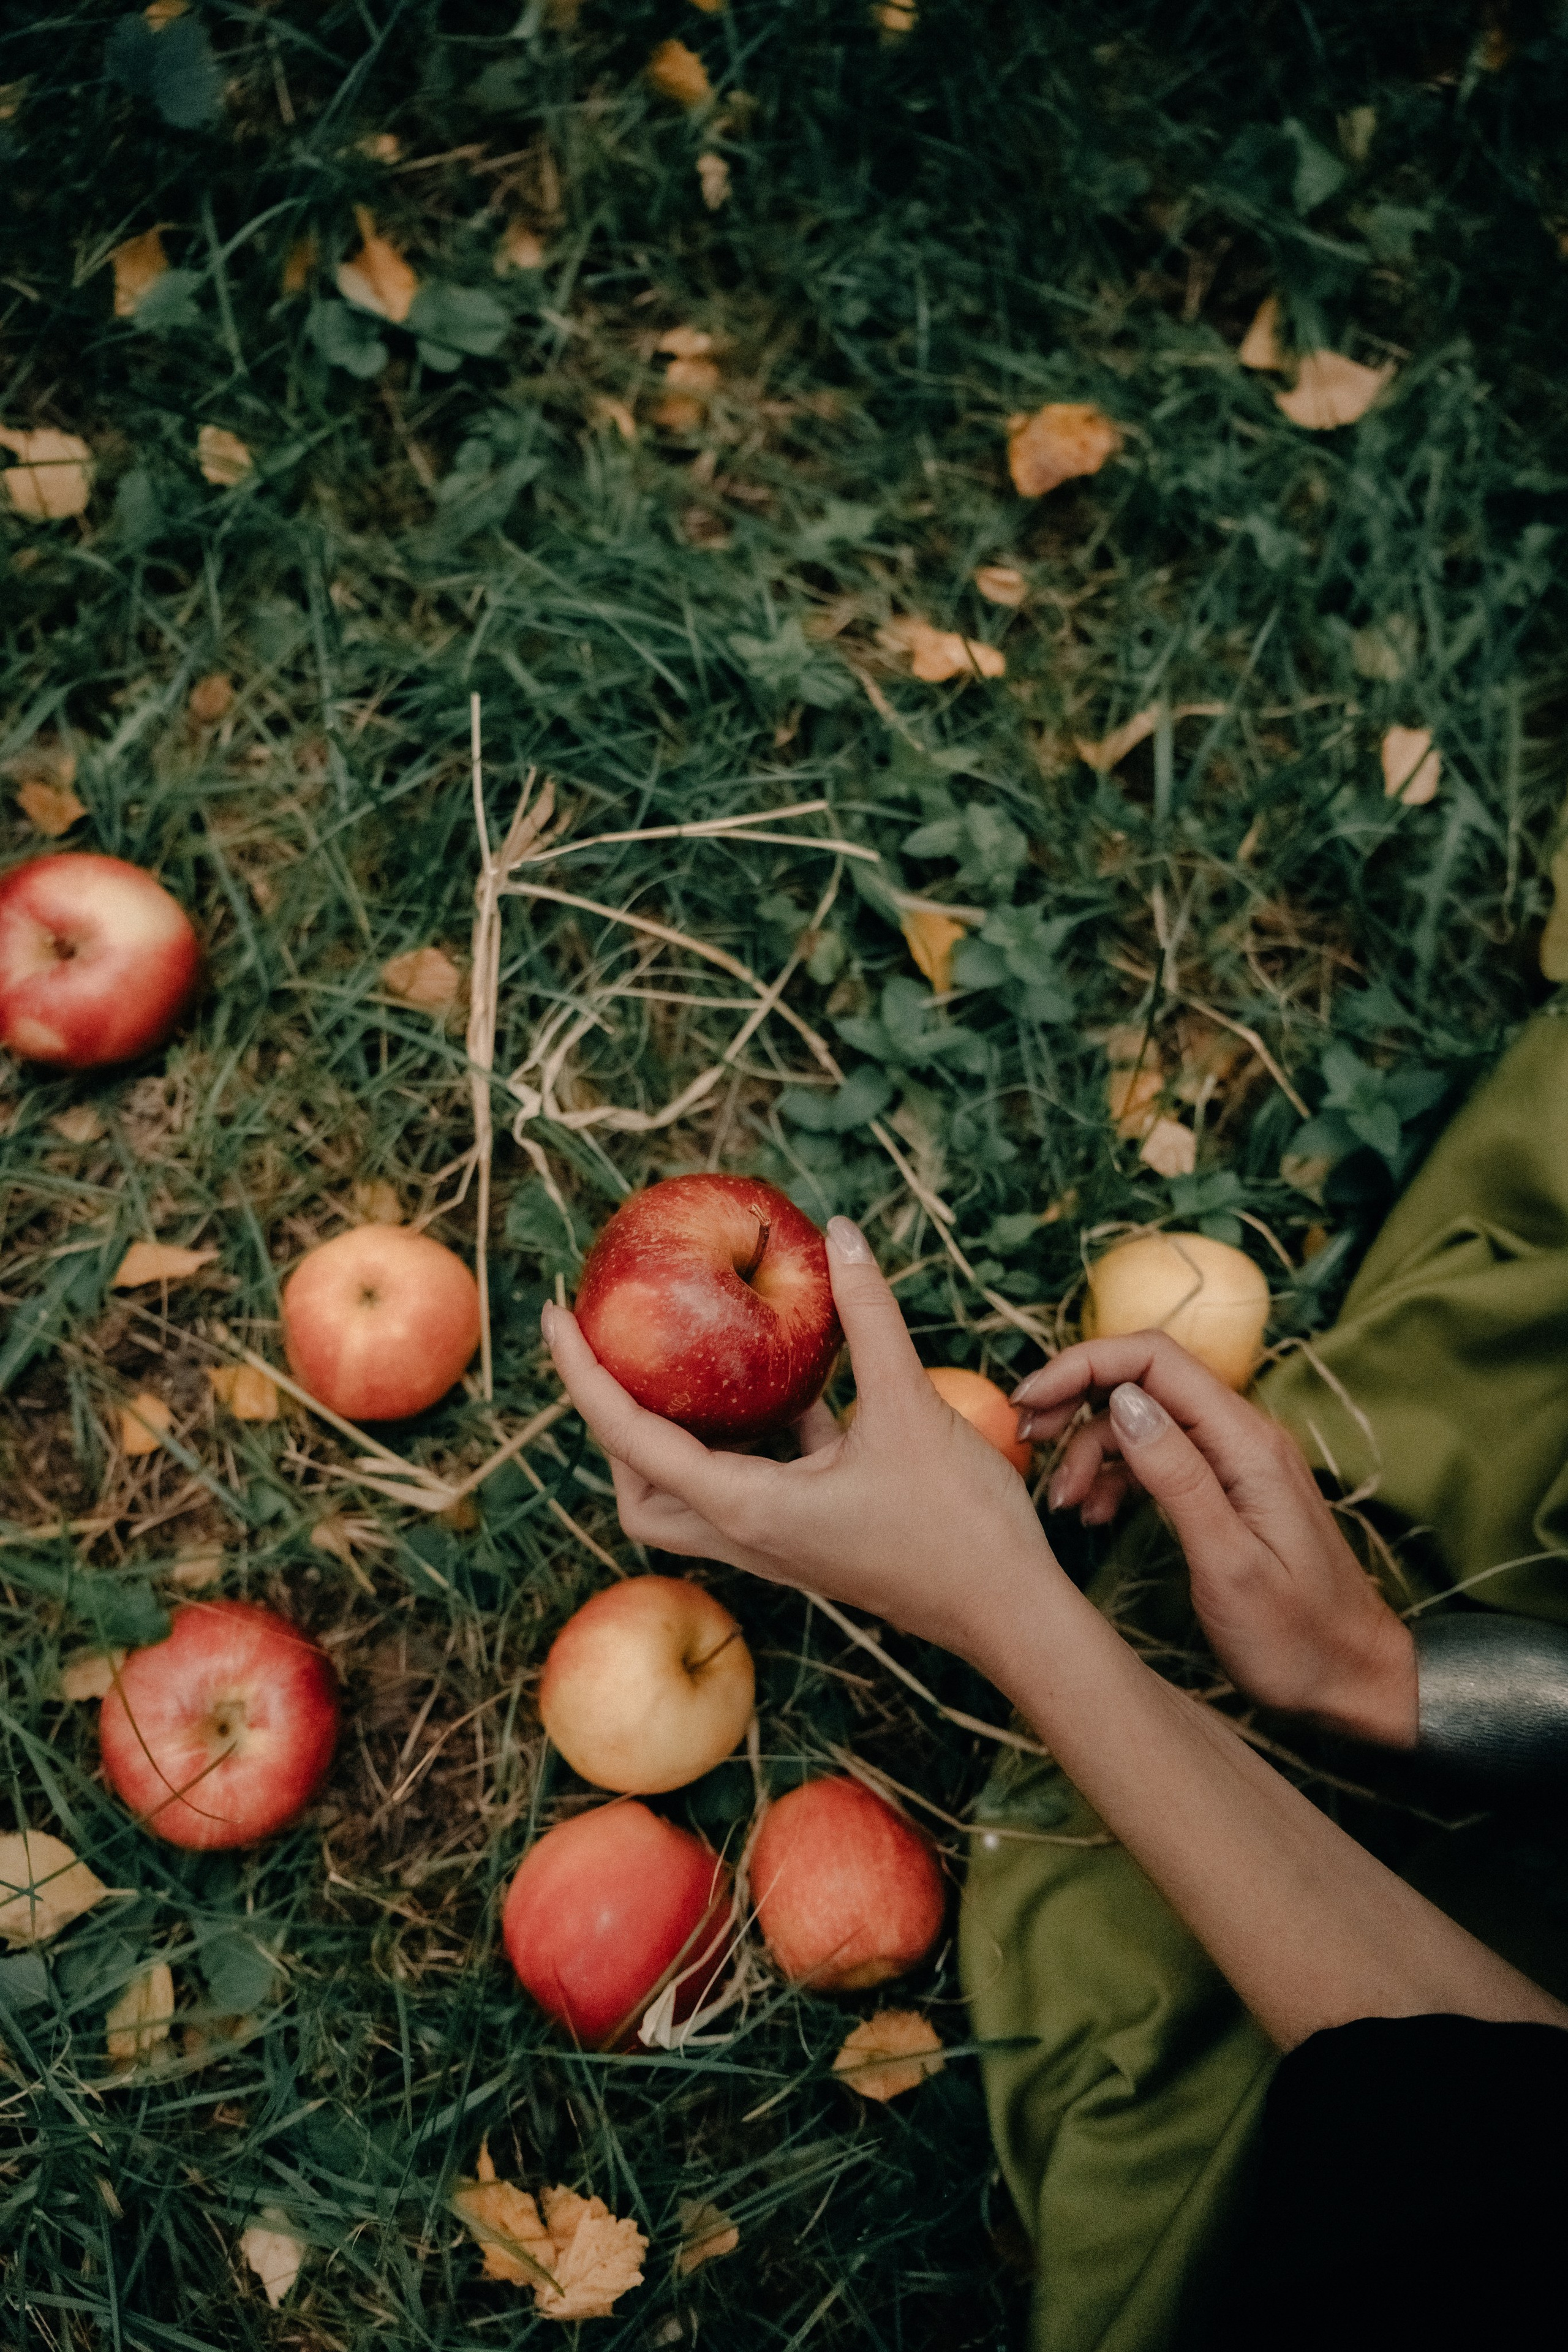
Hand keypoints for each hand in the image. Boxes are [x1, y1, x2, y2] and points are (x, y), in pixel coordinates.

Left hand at [540, 1217, 1053, 1666]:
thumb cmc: (959, 1523)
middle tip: (620, 1353)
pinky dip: (749, 1441)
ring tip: (694, 1362)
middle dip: (616, 1427)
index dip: (586, 1378)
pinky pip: (752, 1487)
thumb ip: (869, 1320)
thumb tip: (841, 1236)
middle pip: (641, 1491)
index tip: (557, 1319)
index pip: (633, 1441)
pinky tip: (789, 1385)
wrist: (1011, 1612)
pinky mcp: (811, 1539)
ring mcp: (779, 1545)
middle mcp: (749, 1536)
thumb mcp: (909, 1405)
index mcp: (749, 1510)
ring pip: (692, 1496)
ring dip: (680, 1437)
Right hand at [1011, 1333, 1416, 1746]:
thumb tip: (1125, 1401)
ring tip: (1063, 1505)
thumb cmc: (1296, 1636)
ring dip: (1090, 1451)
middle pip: (1143, 1380)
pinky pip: (1157, 1457)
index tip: (1029, 1401)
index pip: (1154, 1359)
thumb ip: (1178, 1477)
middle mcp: (1242, 1436)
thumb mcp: (1228, 1563)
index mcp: (1246, 1442)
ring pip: (1143, 1422)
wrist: (1351, 1679)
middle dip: (1075, 1400)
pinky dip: (1115, 1476)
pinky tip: (1093, 1514)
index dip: (1083, 1364)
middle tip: (1027, 1443)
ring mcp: (1234, 1460)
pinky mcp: (1225, 1487)